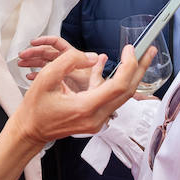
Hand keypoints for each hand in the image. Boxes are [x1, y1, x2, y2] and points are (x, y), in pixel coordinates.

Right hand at [12, 42, 150, 146]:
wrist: (30, 131)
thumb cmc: (35, 107)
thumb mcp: (46, 78)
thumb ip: (70, 61)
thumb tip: (94, 57)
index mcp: (86, 108)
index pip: (119, 85)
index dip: (128, 64)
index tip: (129, 48)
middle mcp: (97, 117)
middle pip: (128, 91)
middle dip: (140, 68)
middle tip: (149, 49)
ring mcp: (98, 121)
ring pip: (122, 95)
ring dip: (131, 74)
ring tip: (138, 55)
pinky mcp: (96, 119)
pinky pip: (110, 98)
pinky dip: (113, 81)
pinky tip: (105, 65)